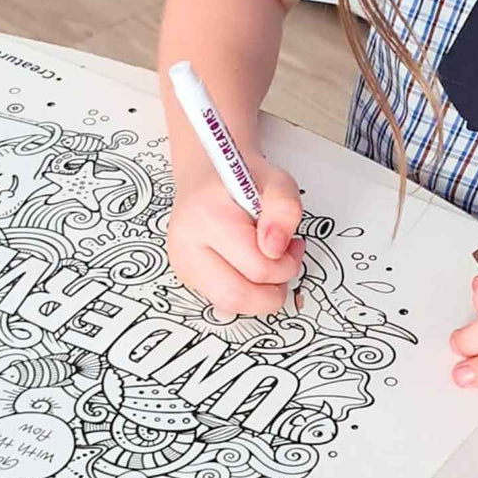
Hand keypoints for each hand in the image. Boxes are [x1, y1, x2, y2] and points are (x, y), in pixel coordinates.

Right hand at [166, 156, 304, 316]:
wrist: (205, 172)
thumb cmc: (240, 176)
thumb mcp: (276, 180)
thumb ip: (285, 209)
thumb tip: (276, 249)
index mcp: (207, 217)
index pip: (257, 268)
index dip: (286, 265)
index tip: (293, 246)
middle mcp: (187, 245)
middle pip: (235, 297)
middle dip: (271, 292)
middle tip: (284, 266)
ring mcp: (183, 264)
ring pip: (227, 305)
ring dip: (258, 294)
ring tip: (269, 263)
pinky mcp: (186, 275)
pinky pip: (221, 299)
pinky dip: (244, 290)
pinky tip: (250, 266)